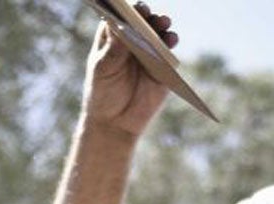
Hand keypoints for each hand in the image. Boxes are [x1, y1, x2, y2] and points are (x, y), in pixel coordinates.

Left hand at [80, 2, 177, 141]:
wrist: (116, 122)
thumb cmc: (103, 93)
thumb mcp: (103, 71)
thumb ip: (112, 50)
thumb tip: (120, 25)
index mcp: (113, 35)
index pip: (120, 14)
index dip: (126, 8)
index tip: (131, 9)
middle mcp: (132, 38)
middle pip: (142, 19)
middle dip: (147, 14)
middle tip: (148, 15)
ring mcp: (149, 49)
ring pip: (158, 30)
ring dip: (162, 24)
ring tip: (163, 24)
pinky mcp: (162, 64)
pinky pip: (169, 49)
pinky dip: (171, 42)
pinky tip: (171, 40)